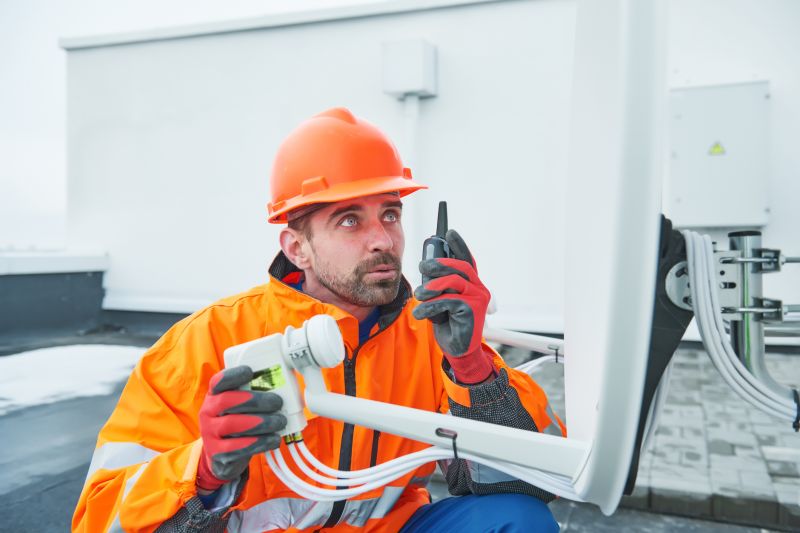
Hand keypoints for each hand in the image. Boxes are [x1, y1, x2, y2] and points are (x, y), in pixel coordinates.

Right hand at [197, 366, 285, 491]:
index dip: (233, 375)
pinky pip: (236, 447)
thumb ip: (255, 396)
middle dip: (255, 400)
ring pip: (232, 424)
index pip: (218, 381)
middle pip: (226, 401)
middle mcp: (207, 412)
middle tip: (278, 402)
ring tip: (280, 421)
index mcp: (214, 396)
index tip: (250, 372)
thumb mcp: (242, 408)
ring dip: (261, 422)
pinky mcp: (216, 453)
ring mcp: (209, 433)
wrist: (224, 456)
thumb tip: (283, 388)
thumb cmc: (239, 424)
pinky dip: (259, 442)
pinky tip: (273, 439)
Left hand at [413, 229, 494, 383]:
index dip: (459, 245)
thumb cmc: (450, 326)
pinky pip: (448, 300)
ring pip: (453, 282)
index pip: (467, 260)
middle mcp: (479, 289)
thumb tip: (426, 269)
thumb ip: (439, 287)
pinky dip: (431, 305)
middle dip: (439, 263)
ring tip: (419, 295)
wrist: (459, 351)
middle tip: (423, 265)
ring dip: (432, 286)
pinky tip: (421, 313)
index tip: (449, 232)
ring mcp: (478, 299)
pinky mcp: (472, 311)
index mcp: (472, 285)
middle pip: (460, 267)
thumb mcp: (441, 302)